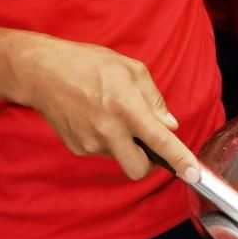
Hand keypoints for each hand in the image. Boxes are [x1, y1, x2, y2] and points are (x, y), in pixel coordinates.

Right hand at [15, 34, 195, 182]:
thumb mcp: (131, 69)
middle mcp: (108, 130)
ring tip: (110, 113)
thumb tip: (169, 125)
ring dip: (124, 144)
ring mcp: (90, 143)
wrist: (42, 73)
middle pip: (139, 169)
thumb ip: (154, 99)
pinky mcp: (77, 149)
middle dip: (149, 162)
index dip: (180, 159)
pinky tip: (95, 118)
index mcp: (126, 107)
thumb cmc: (89, 64)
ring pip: (120, 158)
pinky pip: (102, 152)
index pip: (160, 141)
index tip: (194, 174)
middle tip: (146, 141)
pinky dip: (106, 140)